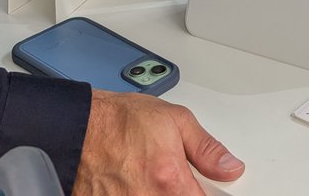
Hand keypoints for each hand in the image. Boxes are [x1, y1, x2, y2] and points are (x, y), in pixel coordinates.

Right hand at [75, 89, 243, 195]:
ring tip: (151, 179)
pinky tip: (136, 184)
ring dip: (162, 194)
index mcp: (169, 180)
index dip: (207, 194)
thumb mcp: (174, 120)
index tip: (206, 187)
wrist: (78, 128)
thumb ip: (206, 149)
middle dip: (182, 192)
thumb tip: (230, 167)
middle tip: (171, 178)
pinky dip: (141, 195)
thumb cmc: (118, 121)